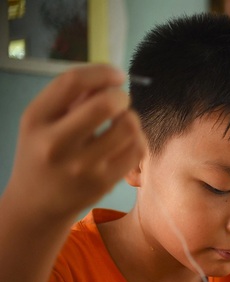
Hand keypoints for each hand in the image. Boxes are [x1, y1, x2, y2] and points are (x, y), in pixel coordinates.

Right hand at [6, 64, 145, 222]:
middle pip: (105, 105)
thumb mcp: (42, 123)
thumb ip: (70, 98)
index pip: (72, 81)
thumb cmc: (43, 154)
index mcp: (36, 119)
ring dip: (131, 119)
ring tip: (122, 123)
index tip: (116, 75)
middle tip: (120, 101)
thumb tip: (107, 79)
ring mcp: (81, 166)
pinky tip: (127, 141)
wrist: (36, 205)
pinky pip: (137, 150)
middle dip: (121, 96)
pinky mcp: (103, 183)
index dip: (102, 72)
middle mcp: (56, 143)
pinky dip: (138, 139)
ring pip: (128, 127)